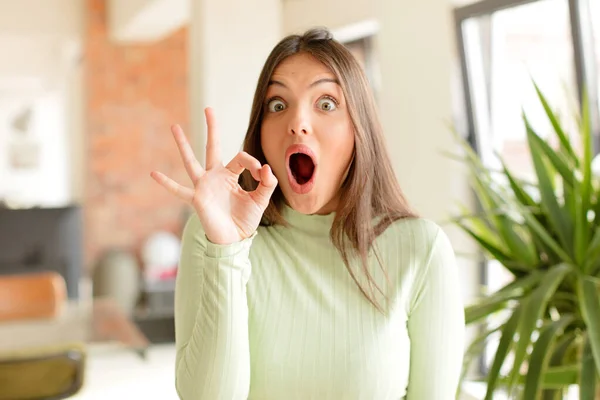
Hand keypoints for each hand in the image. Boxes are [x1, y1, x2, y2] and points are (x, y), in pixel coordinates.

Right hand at [151, 108, 277, 244]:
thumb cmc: (245, 219)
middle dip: (212, 128)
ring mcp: (204, 186)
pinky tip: (154, 174)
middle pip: (212, 147)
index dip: (255, 164)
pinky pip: (179, 191)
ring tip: (175, 126)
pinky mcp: (197, 199)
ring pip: (191, 161)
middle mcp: (215, 176)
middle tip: (209, 108)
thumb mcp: (261, 200)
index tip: (262, 176)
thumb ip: (268, 184)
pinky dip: (167, 184)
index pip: (242, 158)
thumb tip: (266, 168)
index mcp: (231, 174)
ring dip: (183, 144)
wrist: (234, 240)